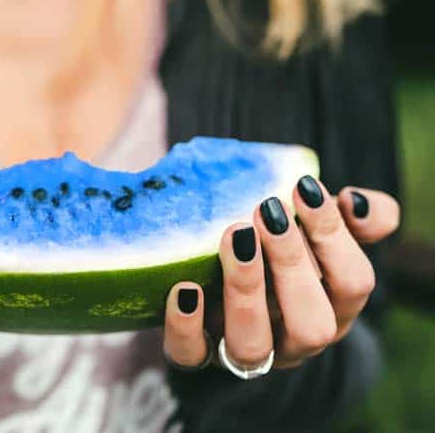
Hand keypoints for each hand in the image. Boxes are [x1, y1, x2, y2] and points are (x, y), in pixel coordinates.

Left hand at [163, 177, 399, 370]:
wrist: (224, 290)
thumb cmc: (282, 251)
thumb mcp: (320, 232)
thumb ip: (359, 217)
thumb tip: (356, 202)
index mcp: (332, 308)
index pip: (353, 284)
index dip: (333, 237)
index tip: (304, 188)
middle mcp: (293, 340)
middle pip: (312, 325)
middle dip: (291, 264)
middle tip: (267, 211)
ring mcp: (245, 352)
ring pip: (253, 346)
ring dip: (245, 290)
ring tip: (235, 236)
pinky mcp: (196, 354)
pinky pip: (190, 355)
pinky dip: (185, 325)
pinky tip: (185, 288)